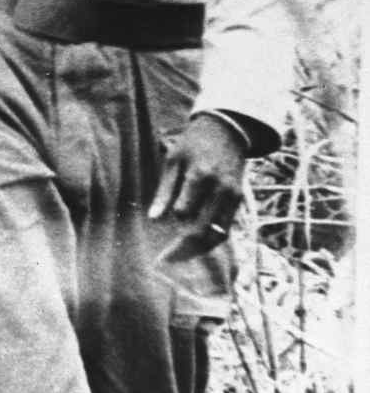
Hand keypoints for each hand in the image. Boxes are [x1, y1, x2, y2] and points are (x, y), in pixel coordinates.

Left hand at [150, 114, 247, 262]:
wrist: (226, 131)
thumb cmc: (193, 145)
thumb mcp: (174, 161)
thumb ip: (164, 190)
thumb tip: (154, 219)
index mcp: (200, 177)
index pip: (184, 212)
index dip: (169, 227)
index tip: (157, 241)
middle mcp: (220, 190)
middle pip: (205, 231)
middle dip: (185, 249)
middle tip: (166, 260)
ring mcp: (233, 197)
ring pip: (219, 235)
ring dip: (200, 250)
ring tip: (180, 258)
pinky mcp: (238, 201)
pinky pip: (227, 228)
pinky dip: (212, 241)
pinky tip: (196, 247)